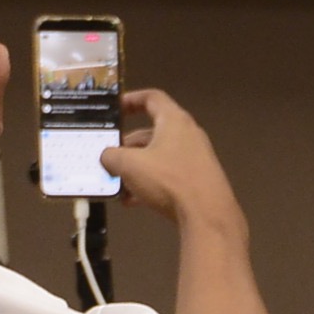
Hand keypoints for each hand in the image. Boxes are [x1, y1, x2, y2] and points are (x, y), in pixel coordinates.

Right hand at [97, 89, 242, 229]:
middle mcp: (187, 135)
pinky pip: (168, 175)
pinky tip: (131, 201)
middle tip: (108, 157)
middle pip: (152, 132)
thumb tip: (107, 157)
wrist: (207, 215)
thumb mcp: (131, 165)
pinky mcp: (197, 180)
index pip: (152, 98)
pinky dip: (149, 183)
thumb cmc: (168, 179)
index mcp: (174, 120)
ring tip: (116, 183)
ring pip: (158, 157)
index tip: (115, 108)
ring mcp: (195, 158)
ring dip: (136, 168)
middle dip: (127, 145)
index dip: (131, 99)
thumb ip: (112, 156)